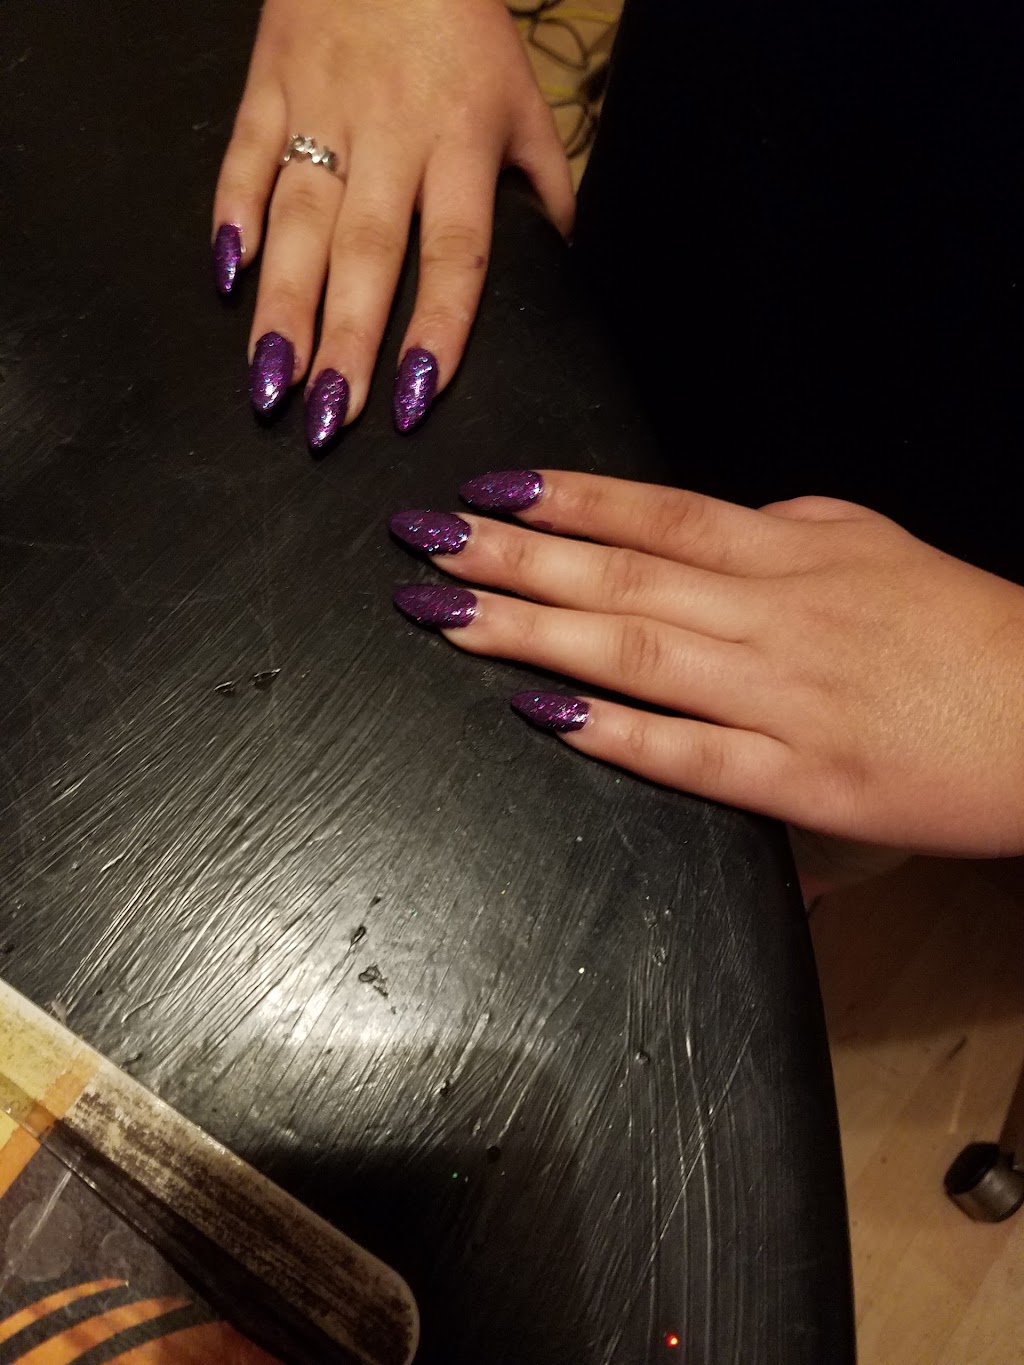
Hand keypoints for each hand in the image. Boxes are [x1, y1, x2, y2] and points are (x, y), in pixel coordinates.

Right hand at [212, 0, 572, 441]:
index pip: (455, 252)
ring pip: (298, 217)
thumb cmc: (463, 23)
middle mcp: (391, 131)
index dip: (438, 326)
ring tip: (269, 382)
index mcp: (461, 140)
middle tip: (330, 419)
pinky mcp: (268, 82)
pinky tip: (226, 278)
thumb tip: (560, 265)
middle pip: (367, 251)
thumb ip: (543, 186)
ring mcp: (322, 106)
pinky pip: (243, 155)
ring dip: (282, 305)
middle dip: (346, 341)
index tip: (417, 396)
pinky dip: (231, 213)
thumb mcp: (524, 98)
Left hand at [389, 472, 1023, 856]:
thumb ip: (779, 530)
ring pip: (636, 652)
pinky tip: (544, 712)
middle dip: (512, 555)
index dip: (566, 497)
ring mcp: (784, 695)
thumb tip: (700, 526)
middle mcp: (775, 612)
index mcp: (792, 551)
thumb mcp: (869, 546)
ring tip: (447, 612)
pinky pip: (690, 752)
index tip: (487, 486)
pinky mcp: (801, 779)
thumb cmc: (962, 629)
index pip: (658, 512)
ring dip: (532, 630)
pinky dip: (614, 731)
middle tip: (423, 540)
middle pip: (622, 573)